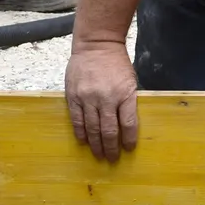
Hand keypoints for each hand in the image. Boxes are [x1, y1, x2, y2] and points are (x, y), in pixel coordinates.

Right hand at [64, 42, 139, 161]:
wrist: (96, 45)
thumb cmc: (117, 63)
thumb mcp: (130, 81)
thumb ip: (128, 102)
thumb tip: (126, 126)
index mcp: (124, 94)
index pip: (128, 124)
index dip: (129, 140)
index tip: (128, 149)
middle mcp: (106, 98)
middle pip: (109, 131)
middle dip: (111, 148)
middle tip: (112, 159)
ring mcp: (88, 98)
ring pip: (92, 128)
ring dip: (96, 145)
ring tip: (99, 155)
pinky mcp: (73, 96)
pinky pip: (77, 120)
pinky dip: (81, 133)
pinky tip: (84, 141)